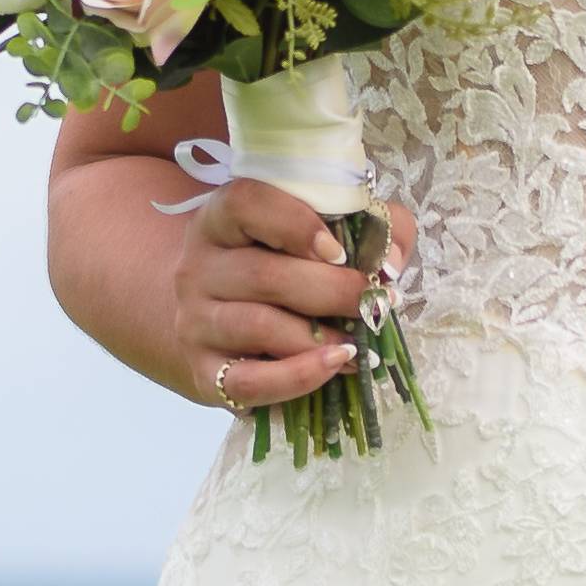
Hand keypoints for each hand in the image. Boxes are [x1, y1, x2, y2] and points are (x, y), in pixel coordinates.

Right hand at [157, 178, 402, 416]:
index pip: (244, 203)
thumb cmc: (280, 270)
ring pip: (259, 326)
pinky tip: (334, 365)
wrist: (216, 323)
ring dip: (320, 337)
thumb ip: (369, 228)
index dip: (293, 223)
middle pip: (264, 275)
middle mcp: (199, 268)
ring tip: (360, 342)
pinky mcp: (205, 374)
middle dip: (332, 291)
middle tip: (375, 302)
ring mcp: (196, 322)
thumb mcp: (317, 234)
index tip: (339, 250)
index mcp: (221, 221)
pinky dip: (299, 376)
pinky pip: (249, 381)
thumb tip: (389, 262)